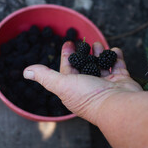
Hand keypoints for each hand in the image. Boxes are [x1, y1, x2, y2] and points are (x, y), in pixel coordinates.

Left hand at [23, 41, 142, 123]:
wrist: (118, 105)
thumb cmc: (88, 96)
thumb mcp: (61, 84)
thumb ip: (45, 76)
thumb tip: (26, 72)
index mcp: (74, 89)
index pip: (67, 69)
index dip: (66, 55)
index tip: (68, 42)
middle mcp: (90, 87)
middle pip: (85, 66)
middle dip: (84, 52)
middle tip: (85, 42)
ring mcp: (107, 84)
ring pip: (101, 64)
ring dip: (99, 53)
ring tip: (98, 44)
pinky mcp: (122, 80)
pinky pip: (118, 65)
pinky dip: (116, 56)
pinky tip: (113, 49)